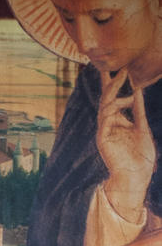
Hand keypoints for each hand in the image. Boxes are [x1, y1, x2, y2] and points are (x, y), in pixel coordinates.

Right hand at [97, 69, 155, 222]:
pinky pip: (105, 120)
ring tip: (126, 82)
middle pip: (106, 99)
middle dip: (111, 82)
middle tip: (119, 67)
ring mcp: (105, 132)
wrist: (135, 178)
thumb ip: (138, 111)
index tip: (119, 67)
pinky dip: (113, 108)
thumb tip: (138, 90)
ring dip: (115, 92)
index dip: (113, 83)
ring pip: (105, 107)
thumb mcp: (142, 128)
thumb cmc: (141, 157)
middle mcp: (109, 125)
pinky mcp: (102, 140)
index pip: (113, 99)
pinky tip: (125, 101)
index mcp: (119, 122)